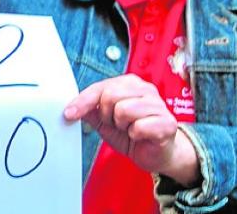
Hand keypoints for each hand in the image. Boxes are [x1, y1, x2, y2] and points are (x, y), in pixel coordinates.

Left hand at [64, 74, 199, 185]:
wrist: (157, 154)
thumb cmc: (134, 134)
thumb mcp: (106, 122)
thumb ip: (91, 111)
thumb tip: (72, 105)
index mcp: (130, 84)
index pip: (101, 87)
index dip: (83, 101)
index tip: (69, 113)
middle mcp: (145, 90)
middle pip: (110, 95)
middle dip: (107, 115)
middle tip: (116, 124)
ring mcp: (158, 105)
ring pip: (124, 110)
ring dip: (122, 126)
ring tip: (129, 129)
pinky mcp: (167, 123)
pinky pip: (139, 127)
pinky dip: (135, 136)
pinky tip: (140, 136)